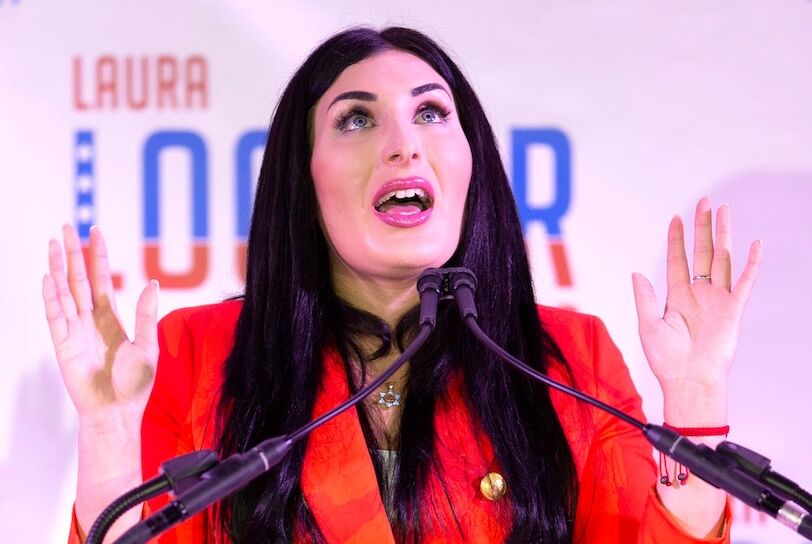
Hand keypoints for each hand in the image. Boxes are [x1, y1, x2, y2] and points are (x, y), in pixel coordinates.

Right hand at [43, 225, 158, 425]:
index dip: (98, 256)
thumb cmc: (134, 385)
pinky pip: (56, 318)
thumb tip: (153, 283)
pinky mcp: (64, 347)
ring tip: (54, 244)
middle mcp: (90, 321)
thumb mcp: (148, 345)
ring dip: (58, 268)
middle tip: (66, 227)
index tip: (96, 232)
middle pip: (78, 279)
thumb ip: (147, 313)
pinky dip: (52, 298)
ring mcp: (75, 332)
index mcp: (111, 319)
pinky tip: (49, 279)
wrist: (118, 413)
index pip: (101, 279)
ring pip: (64, 293)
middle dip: (73, 253)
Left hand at [631, 198, 761, 422]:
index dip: (676, 239)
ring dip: (723, 235)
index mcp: (677, 297)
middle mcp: (699, 294)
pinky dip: (751, 264)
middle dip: (702, 227)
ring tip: (724, 211)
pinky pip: (744, 282)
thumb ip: (645, 298)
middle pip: (701, 253)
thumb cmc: (667, 360)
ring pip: (722, 259)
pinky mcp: (733, 310)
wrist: (689, 381)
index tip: (676, 218)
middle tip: (704, 202)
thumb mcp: (648, 325)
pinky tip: (754, 244)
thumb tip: (636, 273)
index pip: (677, 260)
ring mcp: (717, 300)